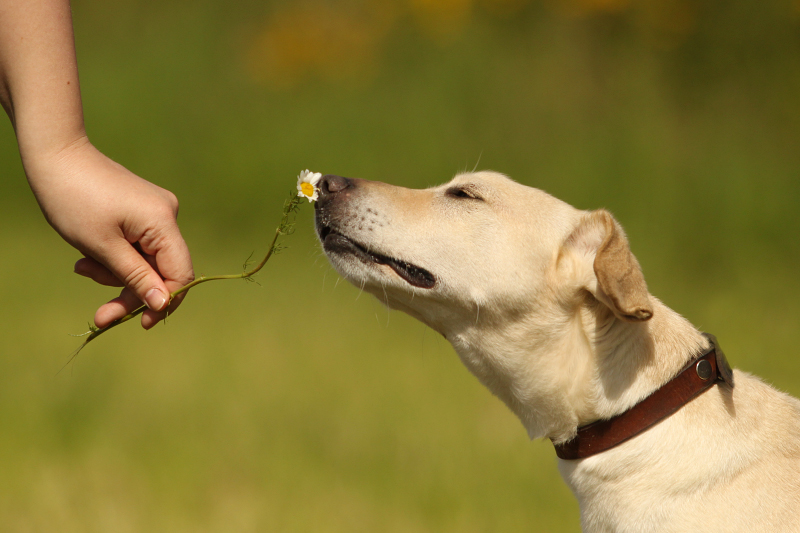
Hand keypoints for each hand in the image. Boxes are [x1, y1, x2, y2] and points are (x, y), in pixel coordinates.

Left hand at [26, 136, 193, 328]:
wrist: (55, 155)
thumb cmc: (73, 199)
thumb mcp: (103, 247)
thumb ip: (136, 277)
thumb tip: (163, 305)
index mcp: (163, 222)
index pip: (181, 273)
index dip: (164, 302)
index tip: (140, 323)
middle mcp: (167, 215)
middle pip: (161, 270)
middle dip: (129, 292)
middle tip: (100, 317)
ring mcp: (155, 212)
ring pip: (145, 261)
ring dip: (115, 273)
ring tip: (81, 266)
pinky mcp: (142, 210)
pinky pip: (137, 246)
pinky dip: (114, 257)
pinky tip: (87, 257)